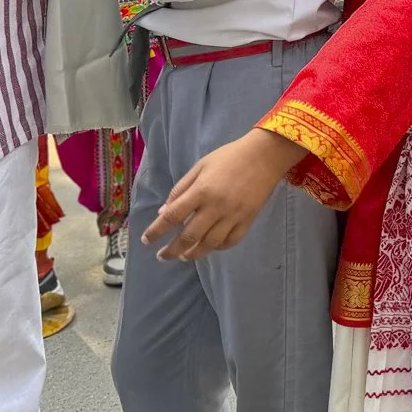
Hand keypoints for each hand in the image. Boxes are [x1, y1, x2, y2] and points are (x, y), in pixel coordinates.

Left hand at [142, 128, 305, 260]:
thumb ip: (180, 189)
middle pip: (189, 236)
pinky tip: (209, 247)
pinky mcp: (248, 220)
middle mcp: (215, 207)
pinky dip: (218, 248)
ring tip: (183, 256)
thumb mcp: (200, 166)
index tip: (146, 240)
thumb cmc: (229, 157)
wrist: (265, 156)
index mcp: (201, 191)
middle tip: (162, 256)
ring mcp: (233, 216)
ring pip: (209, 244)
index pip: (172, 216)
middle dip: (171, 250)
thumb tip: (162, 212)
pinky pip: (230, 242)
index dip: (156, 231)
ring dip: (193, 254)